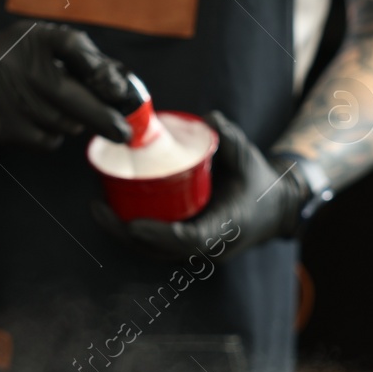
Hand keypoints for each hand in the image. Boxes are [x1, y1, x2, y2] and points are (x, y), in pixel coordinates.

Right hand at [0, 20, 135, 149]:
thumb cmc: (21, 57)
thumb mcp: (48, 44)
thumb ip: (87, 60)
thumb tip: (122, 87)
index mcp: (36, 37)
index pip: (71, 45)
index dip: (98, 68)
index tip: (120, 92)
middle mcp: (17, 63)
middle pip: (72, 97)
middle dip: (104, 118)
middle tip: (123, 132)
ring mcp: (5, 95)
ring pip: (62, 123)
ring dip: (73, 123)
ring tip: (59, 109)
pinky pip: (45, 140)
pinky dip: (52, 136)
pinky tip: (40, 120)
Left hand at [91, 111, 308, 260]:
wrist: (274, 207)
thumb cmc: (258, 180)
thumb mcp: (247, 156)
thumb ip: (228, 137)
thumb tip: (206, 120)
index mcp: (225, 228)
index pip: (188, 240)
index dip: (158, 235)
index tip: (132, 224)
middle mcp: (209, 247)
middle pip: (160, 250)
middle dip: (126, 233)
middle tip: (98, 208)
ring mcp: (197, 251)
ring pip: (154, 251)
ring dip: (123, 234)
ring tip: (98, 208)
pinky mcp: (187, 246)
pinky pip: (156, 245)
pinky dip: (132, 232)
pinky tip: (111, 212)